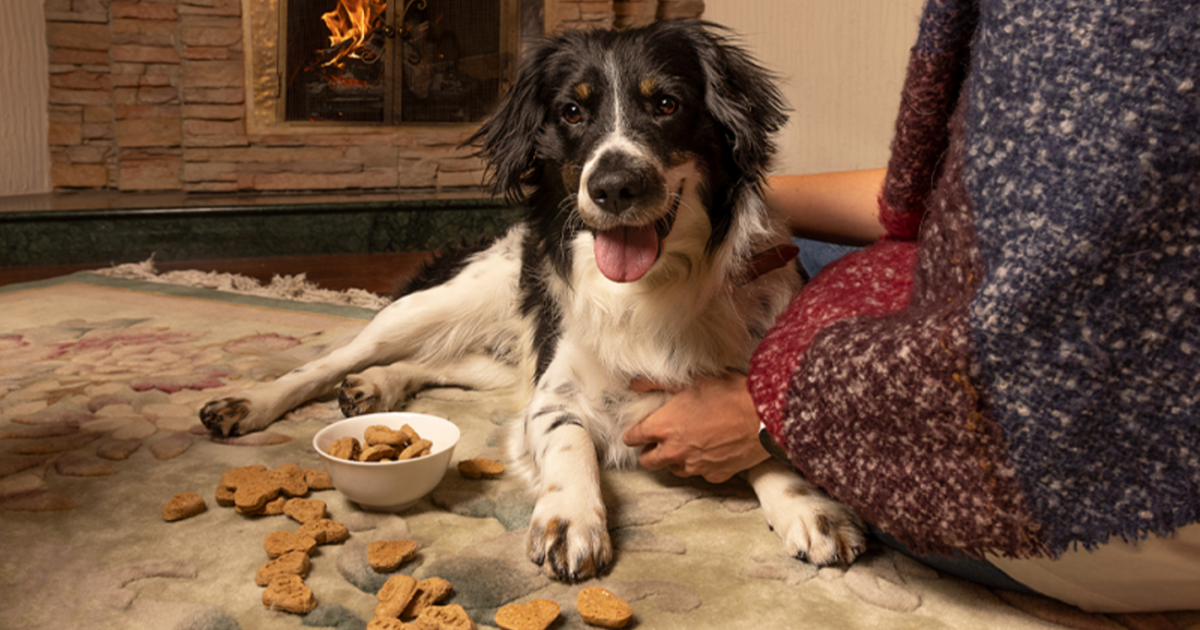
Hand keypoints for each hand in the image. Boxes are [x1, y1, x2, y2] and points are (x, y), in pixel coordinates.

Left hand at [621, 372, 768, 482]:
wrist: (765, 416)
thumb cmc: (729, 393)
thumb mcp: (691, 380)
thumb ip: (657, 383)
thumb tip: (635, 384)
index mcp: (665, 426)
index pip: (634, 437)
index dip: (632, 434)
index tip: (635, 432)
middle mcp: (676, 451)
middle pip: (648, 462)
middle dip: (648, 453)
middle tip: (656, 442)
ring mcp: (696, 466)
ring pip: (674, 469)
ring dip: (674, 460)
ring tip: (686, 445)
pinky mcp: (716, 474)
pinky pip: (701, 473)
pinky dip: (702, 464)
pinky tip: (710, 451)